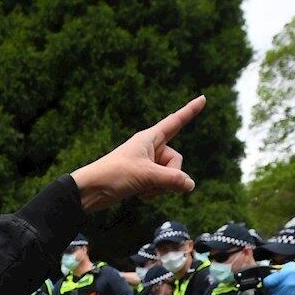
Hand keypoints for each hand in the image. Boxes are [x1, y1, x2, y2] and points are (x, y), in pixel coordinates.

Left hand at [71, 96, 205, 210]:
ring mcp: (147, 164)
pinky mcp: (142, 178)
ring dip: (160, 187)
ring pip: (169, 176)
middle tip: (152, 183)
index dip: (190, 110)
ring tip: (143, 190)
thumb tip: (190, 184)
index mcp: (150, 137)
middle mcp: (150, 148)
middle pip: (176, 160)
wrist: (91, 191)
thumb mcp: (146, 176)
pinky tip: (140, 196)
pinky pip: (160, 185)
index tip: (203, 98)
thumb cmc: (115, 175)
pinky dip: (154, 192)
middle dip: (170, 176)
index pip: (176, 121)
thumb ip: (172, 180)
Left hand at [262, 263, 294, 294]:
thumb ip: (282, 270)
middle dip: (274, 289)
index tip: (270, 283)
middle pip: (271, 291)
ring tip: (286, 292)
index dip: (268, 282)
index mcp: (285, 274)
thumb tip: (274, 275)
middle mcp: (286, 284)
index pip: (268, 282)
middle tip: (280, 286)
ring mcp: (289, 294)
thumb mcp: (294, 266)